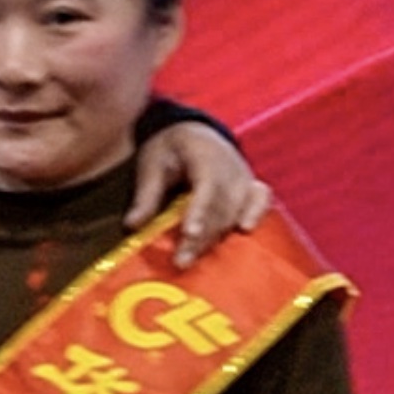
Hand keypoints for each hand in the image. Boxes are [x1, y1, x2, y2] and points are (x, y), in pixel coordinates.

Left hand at [132, 122, 271, 266]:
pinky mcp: (253, 185)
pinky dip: (256, 215)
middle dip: (202, 236)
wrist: (194, 132)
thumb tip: (132, 226)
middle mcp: (231, 166)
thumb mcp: (152, 164)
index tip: (188, 234)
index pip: (206, 186)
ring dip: (217, 237)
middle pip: (221, 206)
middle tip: (181, 261)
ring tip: (194, 259)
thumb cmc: (170, 148)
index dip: (199, 211)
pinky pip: (261, 201)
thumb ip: (146, 195)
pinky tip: (246, 231)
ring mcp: (245, 176)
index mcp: (205, 154)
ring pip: (236, 211)